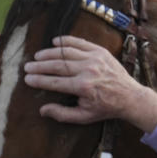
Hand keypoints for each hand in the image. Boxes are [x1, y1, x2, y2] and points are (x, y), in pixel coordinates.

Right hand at [23, 35, 156, 132]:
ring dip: (50, 53)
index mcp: (82, 87)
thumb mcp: (83, 116)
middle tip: (28, 66)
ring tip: (38, 55)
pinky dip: (68, 41)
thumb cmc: (105, 107)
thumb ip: (62, 114)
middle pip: (58, 65)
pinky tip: (56, 41)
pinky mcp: (101, 52)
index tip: (27, 79)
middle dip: (40, 66)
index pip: (54, 82)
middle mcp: (88, 70)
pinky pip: (81, 43)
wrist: (129, 96)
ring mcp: (95, 59)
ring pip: (67, 53)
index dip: (39, 80)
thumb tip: (42, 110)